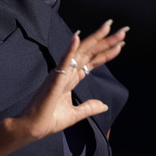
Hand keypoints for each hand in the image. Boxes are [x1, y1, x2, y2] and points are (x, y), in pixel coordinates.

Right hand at [17, 19, 128, 138]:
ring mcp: (61, 73)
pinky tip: (77, 37)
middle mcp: (67, 72)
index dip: (106, 52)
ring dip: (95, 39)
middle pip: (90, 52)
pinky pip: (63, 61)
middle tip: (123, 30)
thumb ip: (89, 108)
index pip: (92, 61)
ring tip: (108, 27)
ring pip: (81, 52)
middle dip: (107, 41)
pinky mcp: (54, 79)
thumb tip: (104, 105)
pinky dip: (70, 49)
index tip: (121, 43)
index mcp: (71, 79)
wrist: (32, 127)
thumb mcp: (75, 114)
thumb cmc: (48, 119)